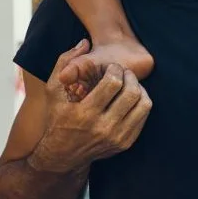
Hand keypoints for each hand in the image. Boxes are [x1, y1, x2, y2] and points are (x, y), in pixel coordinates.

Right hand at [28, 40, 152, 173]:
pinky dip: (140, 103)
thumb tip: (84, 42)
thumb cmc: (57, 118)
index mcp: (84, 113)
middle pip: (132, 93)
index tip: (111, 68)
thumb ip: (65, 63)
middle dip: (130, 77)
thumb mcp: (53, 91)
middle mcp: (103, 128)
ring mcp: (116, 138)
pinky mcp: (125, 143)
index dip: (115, 69)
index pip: (113, 83)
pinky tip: (130, 98)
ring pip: (143, 104)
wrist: (62, 156)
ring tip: (129, 84)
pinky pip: (144, 116)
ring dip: (139, 89)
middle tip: (124, 73)